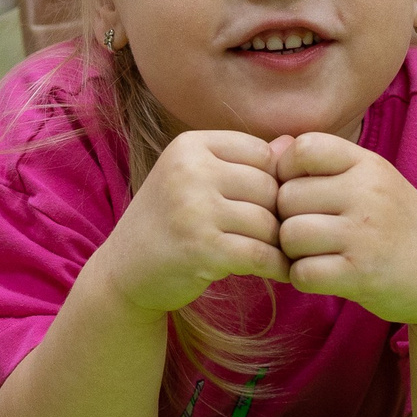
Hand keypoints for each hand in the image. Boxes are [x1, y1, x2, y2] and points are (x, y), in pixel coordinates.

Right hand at [94, 130, 287, 313]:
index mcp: (189, 146)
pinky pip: (260, 254)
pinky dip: (277, 266)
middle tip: (273, 236)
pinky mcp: (201, 248)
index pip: (262, 153)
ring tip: (272, 253)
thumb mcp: (197, 181)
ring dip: (276, 244)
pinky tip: (280, 271)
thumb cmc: (169, 223)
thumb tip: (293, 144)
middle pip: (269, 187)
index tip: (265, 206)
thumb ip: (244, 162)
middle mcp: (189, 170)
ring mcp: (193, 209)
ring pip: (268, 222)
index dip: (272, 182)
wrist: (123, 272)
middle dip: (276, 215)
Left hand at [271, 132, 416, 324]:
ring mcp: (365, 234)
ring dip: (293, 252)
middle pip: (286, 197)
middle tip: (310, 233)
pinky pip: (302, 272)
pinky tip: (324, 275)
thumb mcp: (371, 183)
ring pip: (289, 235)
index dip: (287, 173)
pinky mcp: (362, 274)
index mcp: (368, 164)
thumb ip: (323, 164)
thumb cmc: (397, 226)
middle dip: (287, 218)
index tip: (302, 195)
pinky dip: (304, 278)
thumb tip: (272, 148)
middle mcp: (368, 193)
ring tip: (316, 254)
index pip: (302, 148)